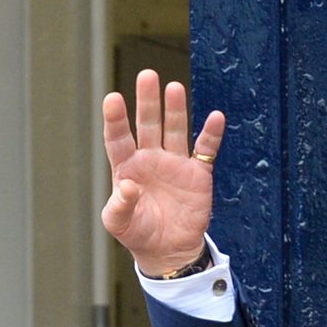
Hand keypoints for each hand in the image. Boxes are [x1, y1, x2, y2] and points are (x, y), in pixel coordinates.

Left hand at [101, 69, 224, 276]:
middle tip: (147, 75)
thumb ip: (120, 205)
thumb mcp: (119, 224)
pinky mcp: (197, 174)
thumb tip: (126, 186)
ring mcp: (174, 164)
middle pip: (148, 125)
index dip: (116, 119)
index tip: (112, 99)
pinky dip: (211, 134)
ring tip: (173, 87)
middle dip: (147, 101)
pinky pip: (205, 149)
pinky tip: (214, 117)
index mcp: (126, 169)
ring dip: (175, 110)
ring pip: (175, 130)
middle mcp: (150, 160)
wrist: (167, 251)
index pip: (118, 139)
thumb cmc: (138, 234)